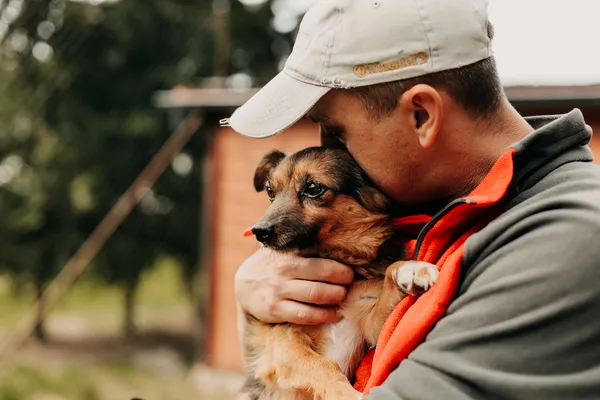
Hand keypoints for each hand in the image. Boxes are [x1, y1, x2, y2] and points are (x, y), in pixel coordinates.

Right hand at [234, 247, 353, 324]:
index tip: (349, 274)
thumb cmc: (273, 265)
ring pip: (315, 296)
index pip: (322, 262)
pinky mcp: (274, 310)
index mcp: (290, 255)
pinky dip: (323, 316)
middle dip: (341, 285)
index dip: (341, 270)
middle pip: (321, 278)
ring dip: (334, 300)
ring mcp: (278, 291)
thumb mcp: (285, 252)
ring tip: (341, 300)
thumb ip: (307, 250)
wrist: (243, 283)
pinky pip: (304, 315)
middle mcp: (284, 272)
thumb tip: (338, 246)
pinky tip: (333, 315)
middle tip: (347, 287)